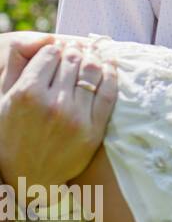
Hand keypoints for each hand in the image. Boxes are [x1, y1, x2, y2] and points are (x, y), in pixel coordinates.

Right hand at [0, 33, 118, 188]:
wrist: (28, 177)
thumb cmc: (10, 137)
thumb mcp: (1, 103)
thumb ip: (13, 71)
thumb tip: (32, 44)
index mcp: (26, 94)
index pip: (50, 55)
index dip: (55, 49)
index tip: (58, 49)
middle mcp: (52, 104)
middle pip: (73, 60)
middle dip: (75, 51)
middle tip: (78, 48)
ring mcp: (76, 117)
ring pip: (92, 72)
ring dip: (94, 57)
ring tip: (92, 54)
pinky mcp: (94, 129)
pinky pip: (109, 93)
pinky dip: (111, 74)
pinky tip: (110, 65)